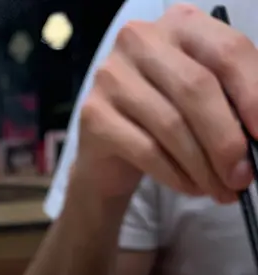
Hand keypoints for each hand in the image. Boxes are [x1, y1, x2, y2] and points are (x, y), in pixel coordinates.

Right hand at [77, 3, 257, 203]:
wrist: (109, 155)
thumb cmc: (165, 121)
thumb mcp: (204, 100)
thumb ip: (234, 104)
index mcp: (180, 23)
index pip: (227, 52)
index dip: (253, 96)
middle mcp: (141, 39)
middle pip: (197, 88)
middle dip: (226, 140)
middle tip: (242, 177)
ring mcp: (112, 76)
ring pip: (172, 125)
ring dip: (203, 166)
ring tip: (220, 190)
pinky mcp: (94, 115)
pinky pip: (146, 150)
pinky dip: (176, 176)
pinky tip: (191, 188)